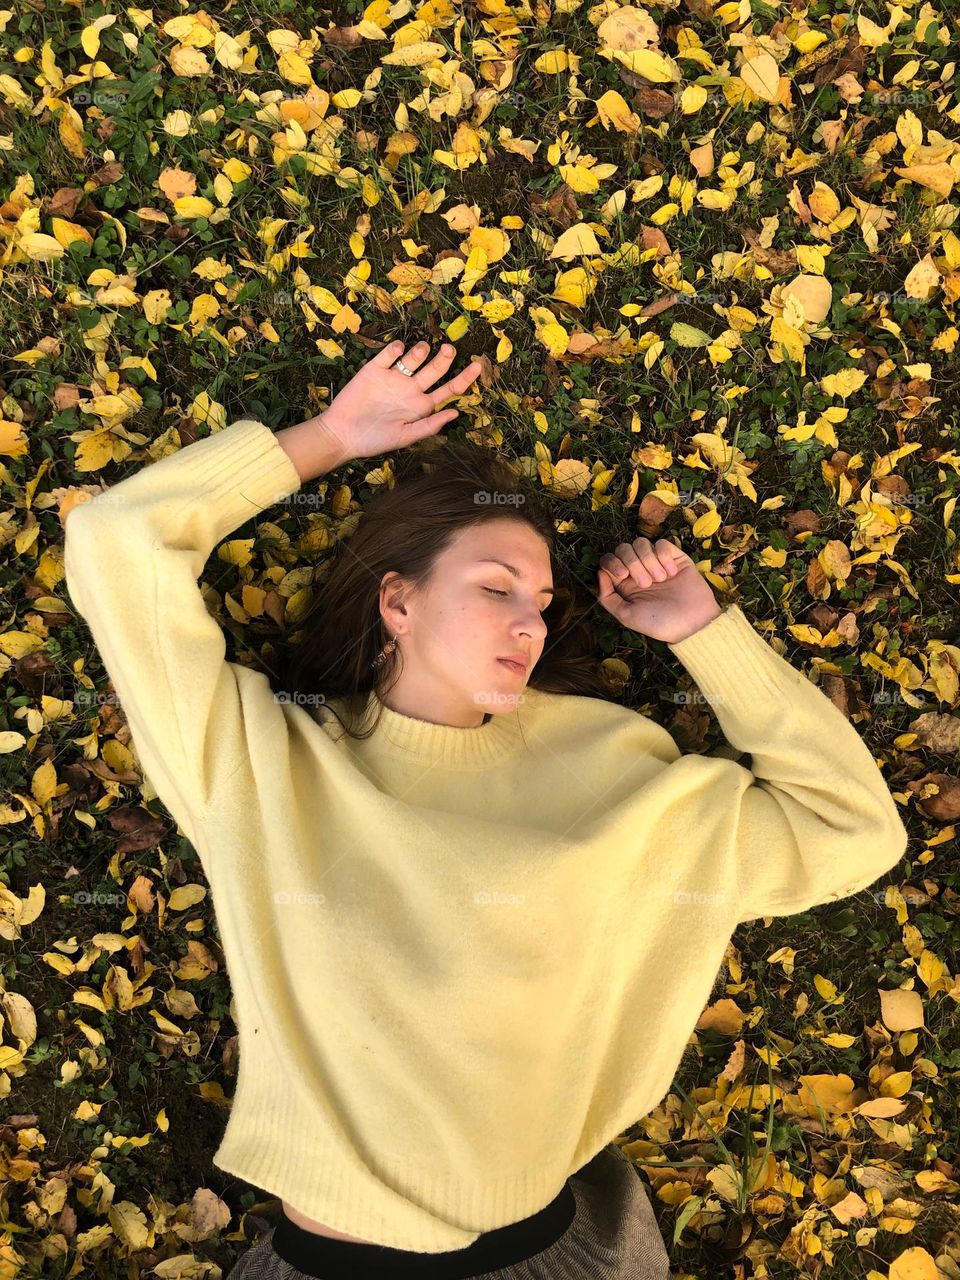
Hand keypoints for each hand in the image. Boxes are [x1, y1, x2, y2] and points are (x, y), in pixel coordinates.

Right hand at [311, 340, 482, 463]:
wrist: (342, 434)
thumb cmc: (374, 440)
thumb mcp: (405, 437)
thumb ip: (429, 425)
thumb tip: (455, 413)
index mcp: (422, 406)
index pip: (449, 390)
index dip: (465, 378)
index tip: (478, 366)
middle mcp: (411, 389)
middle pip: (436, 369)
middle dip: (445, 358)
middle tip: (449, 349)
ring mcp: (394, 377)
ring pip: (415, 357)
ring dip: (421, 351)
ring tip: (422, 350)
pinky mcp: (375, 369)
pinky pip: (389, 354)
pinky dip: (396, 349)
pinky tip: (398, 351)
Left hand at [595, 536, 722, 642]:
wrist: (692, 624)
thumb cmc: (659, 623)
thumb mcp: (627, 616)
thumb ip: (608, 598)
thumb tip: (600, 573)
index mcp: (625, 584)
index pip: (609, 560)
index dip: (612, 562)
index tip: (622, 575)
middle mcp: (639, 570)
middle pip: (624, 548)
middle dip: (632, 562)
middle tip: (645, 583)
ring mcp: (657, 562)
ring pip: (641, 543)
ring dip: (648, 561)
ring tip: (660, 580)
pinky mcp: (675, 557)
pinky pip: (662, 544)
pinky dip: (664, 557)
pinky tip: (672, 573)